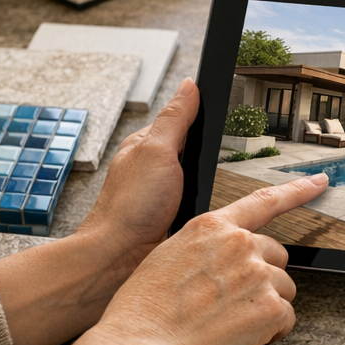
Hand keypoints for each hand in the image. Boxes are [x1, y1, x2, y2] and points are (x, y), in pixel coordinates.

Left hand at [0, 80, 199, 344]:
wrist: (119, 258)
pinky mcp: (172, 219)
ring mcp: (163, 195)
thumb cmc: (130, 207)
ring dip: (209, 188)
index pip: (184, 121)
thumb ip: (176, 119)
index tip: (224, 116)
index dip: (203, 120)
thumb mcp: (157, 151)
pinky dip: (206, 209)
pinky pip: (199, 206)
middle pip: (196, 152)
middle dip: (211, 159)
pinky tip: (210, 214)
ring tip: (216, 191)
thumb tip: (190, 85)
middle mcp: (154, 169)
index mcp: (148, 146)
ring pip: (200, 181)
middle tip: (218, 163)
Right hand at [44, 173, 328, 344]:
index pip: (264, 202)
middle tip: (233, 303)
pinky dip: (269, 333)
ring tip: (229, 324)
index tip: (319, 182)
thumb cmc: (144, 311)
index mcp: (212, 227)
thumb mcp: (167, 258)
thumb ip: (203, 249)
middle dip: (263, 278)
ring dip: (266, 306)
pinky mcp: (270, 307)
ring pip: (283, 289)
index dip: (297, 191)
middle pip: (276, 256)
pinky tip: (239, 339)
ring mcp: (259, 274)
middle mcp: (240, 244)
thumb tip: (218, 260)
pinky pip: (286, 319)